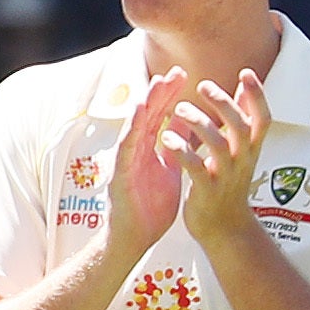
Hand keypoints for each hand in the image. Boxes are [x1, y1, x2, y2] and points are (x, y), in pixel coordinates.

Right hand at [107, 64, 191, 257]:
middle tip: (173, 72)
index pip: (160, 116)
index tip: (183, 75)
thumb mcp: (170, 169)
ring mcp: (125, 162)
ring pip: (134, 128)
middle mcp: (135, 151)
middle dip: (160, 93)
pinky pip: (126, 149)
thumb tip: (189, 124)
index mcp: (149, 149)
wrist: (136, 236)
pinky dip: (132, 131)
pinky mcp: (120, 175)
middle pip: (147, 116)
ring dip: (144, 106)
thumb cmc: (152, 207)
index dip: (170, 95)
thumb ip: (177, 146)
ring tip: (155, 87)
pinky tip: (138, 116)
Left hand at [166, 69, 269, 251]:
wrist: (224, 227)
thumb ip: (243, 121)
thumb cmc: (228, 184)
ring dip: (198, 123)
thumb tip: (247, 88)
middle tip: (203, 85)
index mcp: (251, 149)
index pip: (263, 118)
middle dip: (223, 103)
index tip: (246, 73)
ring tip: (179, 110)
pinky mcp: (206, 190)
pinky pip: (194, 166)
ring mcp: (225, 175)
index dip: (258, 95)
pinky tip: (166, 139)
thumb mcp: (242, 151)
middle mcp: (243, 160)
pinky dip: (181, 151)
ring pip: (217, 143)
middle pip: (240, 125)